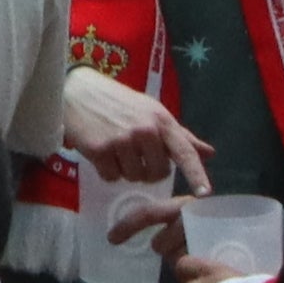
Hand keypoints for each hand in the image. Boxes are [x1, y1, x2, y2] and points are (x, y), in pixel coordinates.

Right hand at [71, 62, 209, 188]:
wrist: (74, 89)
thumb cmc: (116, 101)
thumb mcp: (150, 111)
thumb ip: (179, 135)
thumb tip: (209, 153)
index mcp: (161, 121)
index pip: (185, 152)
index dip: (196, 174)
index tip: (205, 193)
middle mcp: (145, 131)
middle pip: (159, 173)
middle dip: (148, 169)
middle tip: (134, 154)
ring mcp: (121, 141)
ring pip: (134, 176)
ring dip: (126, 170)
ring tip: (115, 150)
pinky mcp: (99, 149)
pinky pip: (112, 177)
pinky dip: (107, 170)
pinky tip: (100, 153)